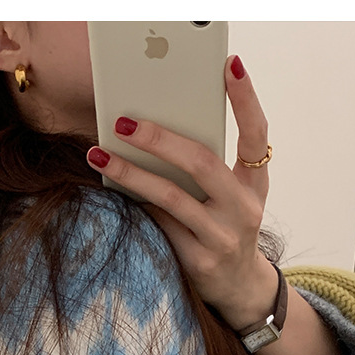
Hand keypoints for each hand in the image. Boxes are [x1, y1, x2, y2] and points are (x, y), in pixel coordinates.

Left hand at [85, 54, 277, 331]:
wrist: (241, 288)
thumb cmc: (229, 228)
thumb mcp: (235, 197)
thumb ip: (212, 168)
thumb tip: (158, 131)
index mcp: (255, 185)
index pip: (256, 135)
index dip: (246, 99)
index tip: (230, 65)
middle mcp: (243, 210)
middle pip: (201, 163)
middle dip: (159, 138)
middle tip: (124, 122)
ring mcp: (220, 238)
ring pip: (170, 198)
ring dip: (130, 174)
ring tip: (99, 155)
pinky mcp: (197, 262)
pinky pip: (158, 226)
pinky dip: (133, 205)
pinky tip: (110, 190)